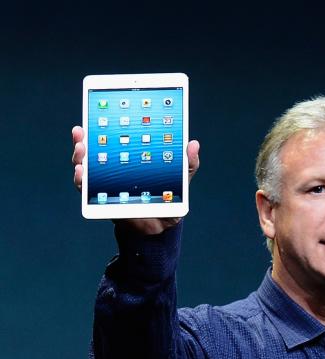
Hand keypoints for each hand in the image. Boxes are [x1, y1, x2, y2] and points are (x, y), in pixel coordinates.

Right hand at [72, 125, 200, 233]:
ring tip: (81, 149)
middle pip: (91, 150)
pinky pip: (85, 190)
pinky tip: (81, 173)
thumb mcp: (181, 178)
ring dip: (79, 157)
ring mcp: (105, 183)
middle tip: (82, 133)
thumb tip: (193, 144)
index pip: (112, 139)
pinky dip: (80, 180)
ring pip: (84, 167)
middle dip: (83, 140)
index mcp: (129, 158)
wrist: (163, 225)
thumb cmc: (170, 198)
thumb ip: (187, 163)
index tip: (95, 115)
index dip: (101, 128)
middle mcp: (113, 168)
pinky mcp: (102, 200)